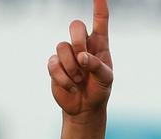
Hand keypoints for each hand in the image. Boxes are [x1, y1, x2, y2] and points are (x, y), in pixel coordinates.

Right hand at [47, 0, 113, 115]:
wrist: (85, 108)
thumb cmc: (100, 90)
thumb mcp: (106, 79)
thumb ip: (97, 66)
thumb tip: (81, 57)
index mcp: (99, 45)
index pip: (100, 21)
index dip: (99, 7)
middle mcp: (82, 45)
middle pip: (75, 25)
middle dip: (78, 41)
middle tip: (83, 61)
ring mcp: (67, 54)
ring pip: (62, 46)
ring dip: (72, 67)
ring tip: (79, 80)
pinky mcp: (55, 65)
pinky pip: (54, 63)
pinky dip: (64, 78)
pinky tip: (71, 86)